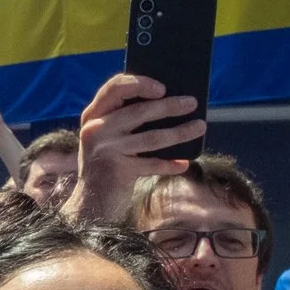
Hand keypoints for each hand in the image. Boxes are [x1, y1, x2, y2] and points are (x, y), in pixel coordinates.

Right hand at [77, 73, 201, 213]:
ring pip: (152, 137)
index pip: (114, 88)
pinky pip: (152, 164)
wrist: (89, 206)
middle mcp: (95, 130)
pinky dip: (169, 164)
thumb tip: (170, 104)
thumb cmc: (107, 166)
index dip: (139, 83)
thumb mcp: (109, 139)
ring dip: (180, 132)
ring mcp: (105, 150)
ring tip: (200, 126)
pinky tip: (184, 164)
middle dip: (169, 106)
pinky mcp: (116, 171)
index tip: (163, 87)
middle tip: (192, 103)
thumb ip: (126, 121)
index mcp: (92, 116)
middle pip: (138, 111)